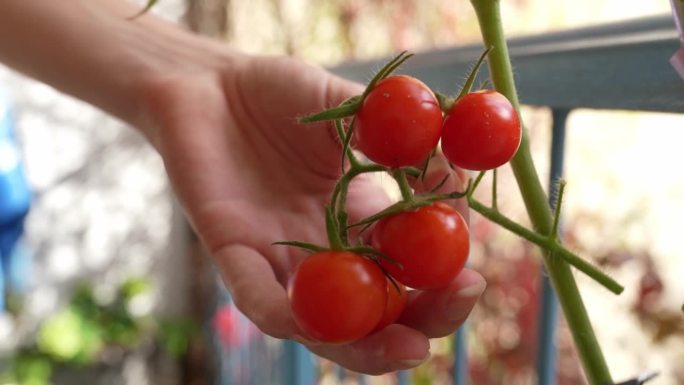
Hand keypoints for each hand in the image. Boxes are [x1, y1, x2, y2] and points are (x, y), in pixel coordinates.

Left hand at [141, 53, 485, 374]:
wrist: (210, 84)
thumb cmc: (281, 94)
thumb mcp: (351, 107)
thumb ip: (398, 139)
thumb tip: (456, 181)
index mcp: (360, 220)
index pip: (409, 268)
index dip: (440, 280)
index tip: (470, 276)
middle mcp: (326, 252)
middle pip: (377, 309)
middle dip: (420, 320)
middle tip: (454, 308)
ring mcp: (281, 261)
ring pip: (323, 323)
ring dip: (364, 344)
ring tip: (408, 348)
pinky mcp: (234, 256)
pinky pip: (257, 296)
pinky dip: (282, 313)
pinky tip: (309, 323)